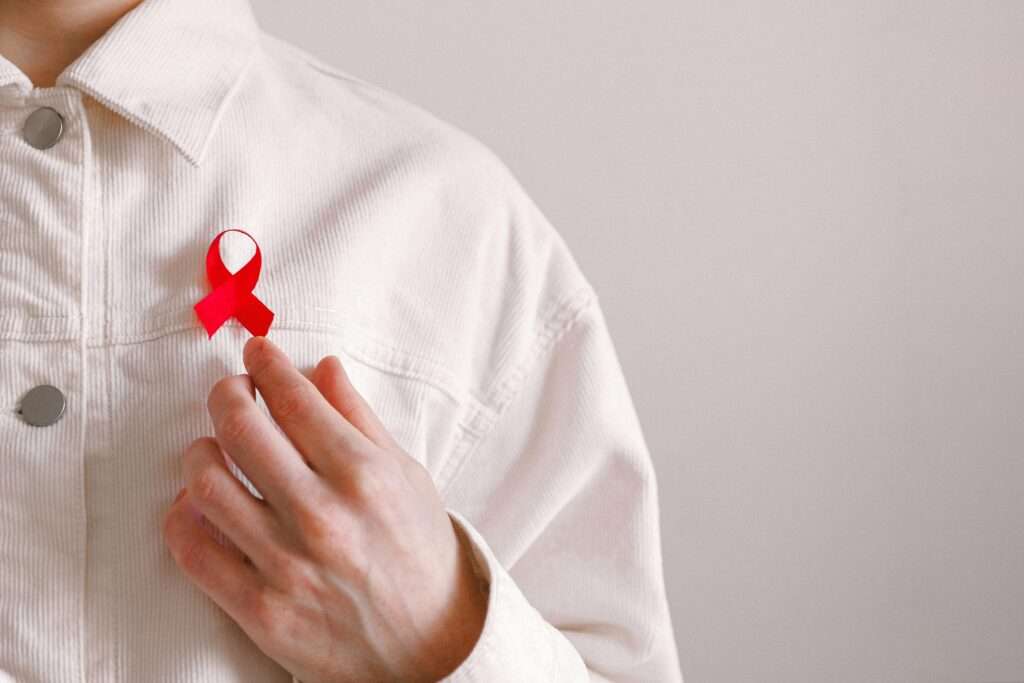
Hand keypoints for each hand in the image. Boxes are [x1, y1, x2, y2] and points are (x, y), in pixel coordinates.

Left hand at [162, 336, 487, 682]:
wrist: (430, 647)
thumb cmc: (421, 555)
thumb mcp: (407, 476)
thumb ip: (360, 419)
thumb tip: (322, 368)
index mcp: (363, 475)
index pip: (293, 397)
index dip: (266, 364)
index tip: (257, 353)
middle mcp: (321, 515)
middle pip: (240, 427)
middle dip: (226, 393)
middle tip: (232, 390)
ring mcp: (286, 565)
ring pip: (205, 483)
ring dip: (200, 451)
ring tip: (214, 448)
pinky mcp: (260, 609)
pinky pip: (194, 551)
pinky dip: (183, 517)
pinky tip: (197, 502)